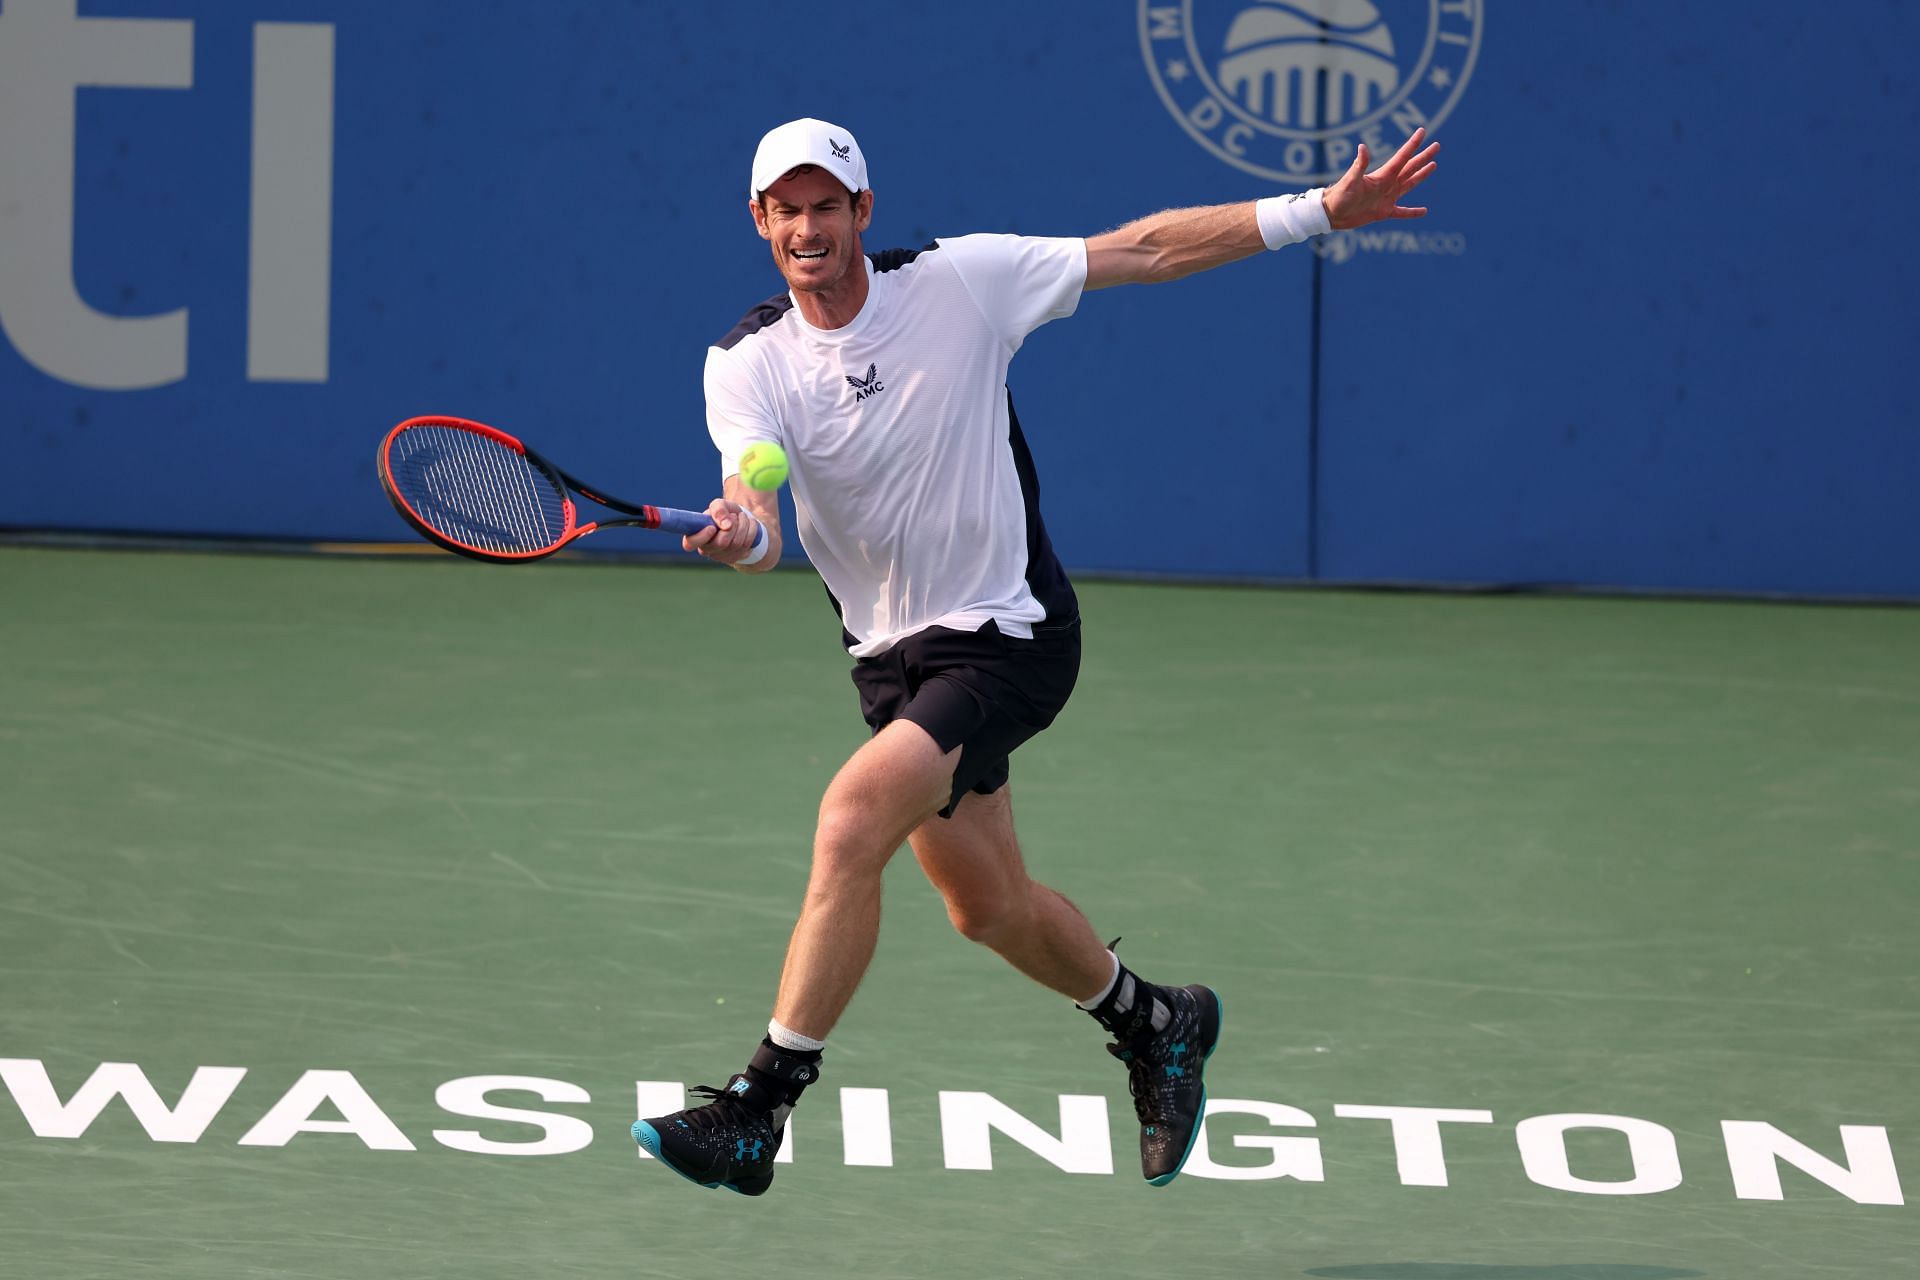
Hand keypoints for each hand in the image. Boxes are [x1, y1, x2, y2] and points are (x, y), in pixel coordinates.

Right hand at [682, 498, 760, 563]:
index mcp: (696, 535)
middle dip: (733, 525)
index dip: (701, 537)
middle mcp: (706, 549)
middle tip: (734, 516)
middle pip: (722, 542)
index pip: (690, 543)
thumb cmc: (725, 514)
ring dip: (743, 525)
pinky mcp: (736, 558)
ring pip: (737, 543)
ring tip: (742, 517)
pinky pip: (747, 545)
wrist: (741, 521)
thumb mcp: (720, 505)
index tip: (712, 527)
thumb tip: (726, 525)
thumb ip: (719, 509)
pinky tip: (749, 525)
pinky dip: (751, 530)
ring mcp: (721, 556)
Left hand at [1323, 128, 1439, 230]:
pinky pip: (1402, 212)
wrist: (1331, 214)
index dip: (1412, 144)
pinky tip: (1424, 211)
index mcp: (1382, 175)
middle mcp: (1387, 184)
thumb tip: (1362, 147)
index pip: (1402, 157)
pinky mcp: (1384, 212)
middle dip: (1423, 157)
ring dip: (1421, 175)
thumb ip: (1359, 165)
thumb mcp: (1350, 180)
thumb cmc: (1339, 195)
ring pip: (1409, 184)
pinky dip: (1413, 212)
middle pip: (1410, 168)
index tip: (1422, 131)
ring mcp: (1387, 198)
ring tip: (1433, 165)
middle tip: (1437, 145)